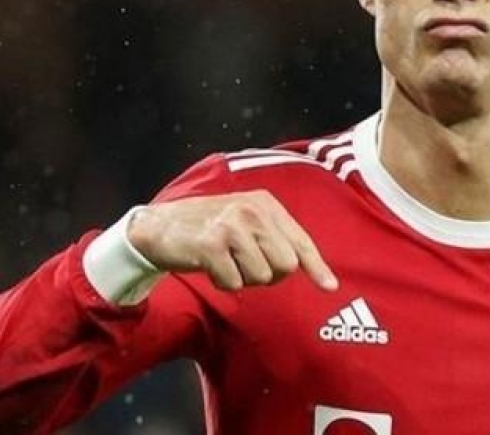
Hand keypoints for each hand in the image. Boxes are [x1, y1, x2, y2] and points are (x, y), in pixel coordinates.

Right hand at [126, 191, 337, 291]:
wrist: (158, 227)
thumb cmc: (209, 229)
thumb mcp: (245, 222)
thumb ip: (275, 239)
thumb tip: (307, 268)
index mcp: (265, 203)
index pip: (300, 240)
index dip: (317, 266)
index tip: (330, 287)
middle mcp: (253, 211)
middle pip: (285, 265)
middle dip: (268, 274)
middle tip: (244, 263)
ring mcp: (233, 226)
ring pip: (261, 277)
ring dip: (242, 278)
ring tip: (225, 260)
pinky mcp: (213, 245)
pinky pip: (235, 283)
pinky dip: (223, 282)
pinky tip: (210, 265)